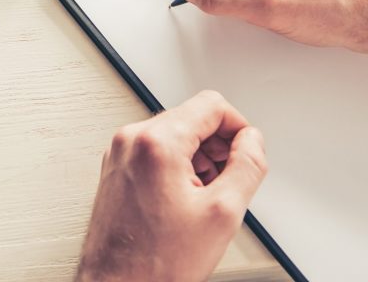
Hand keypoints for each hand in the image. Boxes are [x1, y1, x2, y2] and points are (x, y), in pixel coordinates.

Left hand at [76, 90, 266, 281]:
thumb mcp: (223, 214)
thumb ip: (247, 166)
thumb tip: (252, 140)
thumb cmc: (157, 263)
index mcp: (156, 142)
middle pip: (191, 116)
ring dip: (199, 156)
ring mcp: (120, 151)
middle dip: (218, 145)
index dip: (238, 127)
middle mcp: (131, 138)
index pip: (210, 104)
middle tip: (229, 181)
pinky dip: (176, 164)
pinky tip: (186, 198)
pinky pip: (155, 148)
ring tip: (206, 196)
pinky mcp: (116, 165)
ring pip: (174, 132)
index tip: (248, 151)